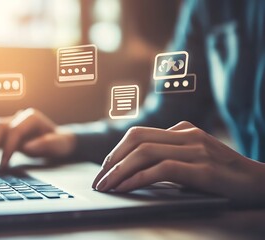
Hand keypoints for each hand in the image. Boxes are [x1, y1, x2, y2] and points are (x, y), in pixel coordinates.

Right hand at [0, 108, 75, 168]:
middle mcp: (18, 117)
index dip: (8, 148)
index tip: (3, 165)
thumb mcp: (59, 144)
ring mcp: (11, 123)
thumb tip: (27, 146)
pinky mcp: (5, 131)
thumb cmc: (59, 143)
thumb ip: (46, 144)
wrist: (58, 141)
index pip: (14, 130)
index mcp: (31, 118)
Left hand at [92, 121, 264, 205]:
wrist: (262, 184)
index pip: (139, 134)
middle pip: (137, 139)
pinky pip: (162, 169)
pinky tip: (126, 188)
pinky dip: (138, 178)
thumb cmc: (225, 176)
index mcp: (183, 130)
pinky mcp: (204, 169)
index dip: (116, 151)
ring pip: (145, 152)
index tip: (104, 169)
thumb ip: (171, 155)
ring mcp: (196, 150)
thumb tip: (137, 166)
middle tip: (99, 180)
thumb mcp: (195, 159)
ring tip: (106, 186)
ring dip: (120, 170)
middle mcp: (188, 135)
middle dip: (112, 160)